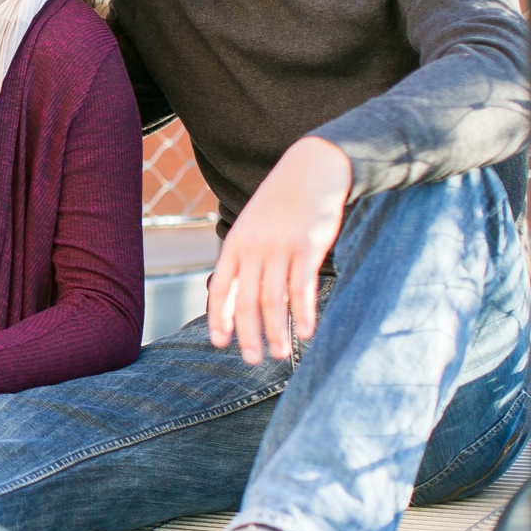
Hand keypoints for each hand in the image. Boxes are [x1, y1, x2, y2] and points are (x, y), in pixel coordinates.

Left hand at [208, 136, 352, 364]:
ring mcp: (281, 248)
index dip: (219, 318)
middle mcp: (254, 249)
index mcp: (235, 244)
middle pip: (247, 301)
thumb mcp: (252, 227)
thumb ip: (244, 259)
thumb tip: (235, 297)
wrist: (311, 170)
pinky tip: (307, 333)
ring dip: (277, 331)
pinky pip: (303, 288)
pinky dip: (304, 313)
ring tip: (279, 354)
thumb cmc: (280, 205)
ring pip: (275, 300)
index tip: (220, 343)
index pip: (220, 288)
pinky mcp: (308, 248)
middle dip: (248, 334)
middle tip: (252, 360)